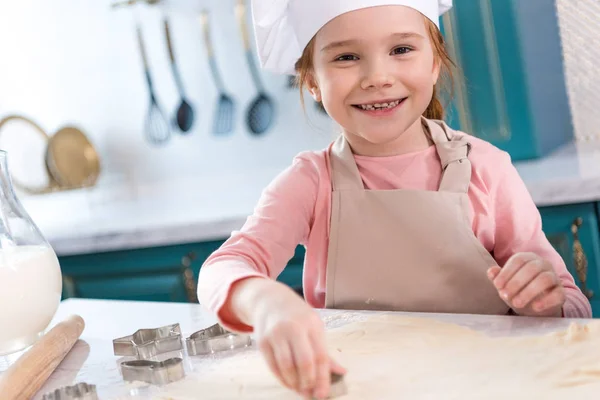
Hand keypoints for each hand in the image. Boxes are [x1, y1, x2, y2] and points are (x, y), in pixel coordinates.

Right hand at [250, 284, 345, 398]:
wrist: (269, 299)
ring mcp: (276, 334)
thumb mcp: (314, 326)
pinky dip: (282, 379)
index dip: (323, 378)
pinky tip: (288, 382)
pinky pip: (273, 366)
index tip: (323, 395)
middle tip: (310, 394)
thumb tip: (342, 372)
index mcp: (312, 324)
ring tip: (300, 389)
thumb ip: (325, 351)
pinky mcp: (262, 341)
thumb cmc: (296, 315)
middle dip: (308, 382)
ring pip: (286, 366)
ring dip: (294, 383)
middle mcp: (294, 327)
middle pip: (304, 361)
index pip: (321, 355)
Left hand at [487, 252, 564, 316]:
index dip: (506, 272)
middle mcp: (543, 264)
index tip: (497, 285)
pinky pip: (558, 294)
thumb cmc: (517, 290)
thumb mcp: (506, 284)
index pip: (518, 260)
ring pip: (544, 279)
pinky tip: (535, 307)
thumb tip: (491, 272)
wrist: (535, 306)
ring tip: (516, 303)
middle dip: (516, 282)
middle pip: (531, 268)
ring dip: (528, 292)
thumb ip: (498, 277)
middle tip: (504, 295)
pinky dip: (546, 301)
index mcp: (528, 258)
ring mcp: (554, 277)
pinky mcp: (562, 292)